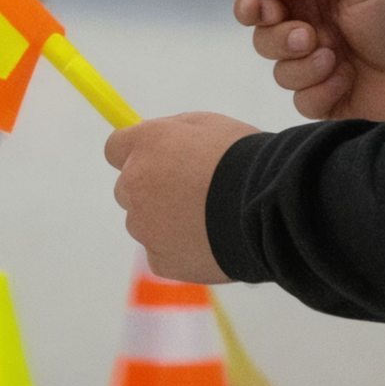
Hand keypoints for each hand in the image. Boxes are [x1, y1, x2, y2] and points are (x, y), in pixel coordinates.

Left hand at [104, 113, 261, 282]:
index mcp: (147, 145)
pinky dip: (180, 249)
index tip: (155, 159)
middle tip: (191, 192)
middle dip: (151, 189)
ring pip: (144, 223)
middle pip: (128, 188)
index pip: (115, 148)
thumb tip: (157, 141)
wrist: (269, 208)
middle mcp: (135, 184)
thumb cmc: (245, 159)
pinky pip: (162, 253)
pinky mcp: (160, 260)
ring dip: (165, 220)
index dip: (136, 154)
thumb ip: (173, 132)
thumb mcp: (209, 124)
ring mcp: (144, 226)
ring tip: (208, 219)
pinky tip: (210, 240)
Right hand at [232, 0, 384, 120]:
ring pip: (278, 68)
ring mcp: (314, 61)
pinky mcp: (325, 96)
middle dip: (277, 35)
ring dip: (304, 64)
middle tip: (307, 35)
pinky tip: (347, 79)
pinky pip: (301, 100)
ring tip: (336, 56)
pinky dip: (321, 90)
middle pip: (259, 30)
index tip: (260, 5)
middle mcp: (306, 22)